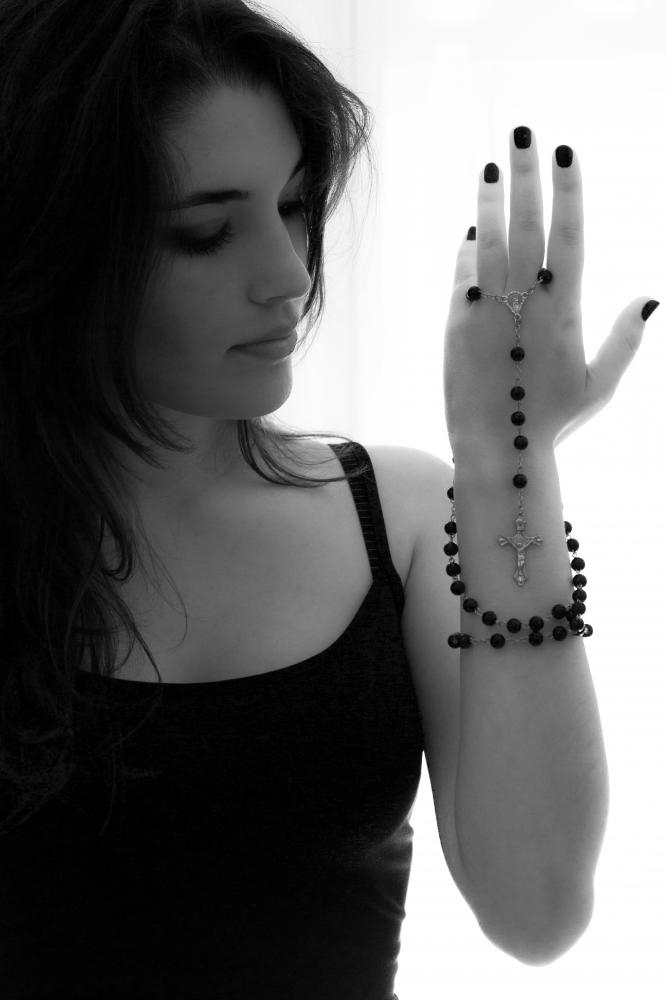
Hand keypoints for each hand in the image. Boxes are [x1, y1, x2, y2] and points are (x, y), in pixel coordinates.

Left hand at [443, 126, 659, 454]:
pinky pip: (463, 275)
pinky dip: (468, 250)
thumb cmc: (553, 420)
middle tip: (522, 134)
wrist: (497, 449)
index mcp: (565, 310)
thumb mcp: (600, 384)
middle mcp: (525, 302)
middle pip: (526, 224)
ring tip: (490, 168)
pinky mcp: (456, 323)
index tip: (564, 151)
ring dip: (490, 202)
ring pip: (488, 242)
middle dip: (526, 175)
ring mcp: (487, 309)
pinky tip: (472, 229)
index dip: (567, 190)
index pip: (569, 235)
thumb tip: (651, 297)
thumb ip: (625, 339)